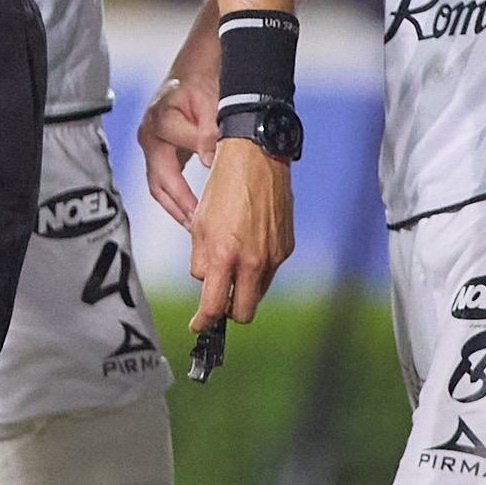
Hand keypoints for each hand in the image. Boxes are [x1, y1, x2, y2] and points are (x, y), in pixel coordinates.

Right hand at [138, 66, 217, 223]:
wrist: (198, 64)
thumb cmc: (204, 78)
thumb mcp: (211, 100)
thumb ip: (209, 130)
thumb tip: (209, 161)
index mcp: (159, 122)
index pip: (176, 161)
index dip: (194, 183)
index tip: (213, 204)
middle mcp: (149, 134)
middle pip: (158, 182)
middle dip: (179, 207)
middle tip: (199, 228)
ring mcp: (151, 142)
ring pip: (157, 184)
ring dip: (176, 207)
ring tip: (196, 227)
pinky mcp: (158, 148)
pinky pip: (162, 179)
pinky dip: (176, 197)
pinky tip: (192, 211)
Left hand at [187, 139, 294, 338]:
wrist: (257, 159)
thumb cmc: (223, 189)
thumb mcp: (199, 225)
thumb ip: (200, 261)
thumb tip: (206, 283)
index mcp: (225, 256)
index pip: (215, 307)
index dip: (204, 322)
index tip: (198, 325)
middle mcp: (253, 261)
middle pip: (243, 313)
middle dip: (229, 312)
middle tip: (218, 300)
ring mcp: (274, 256)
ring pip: (258, 292)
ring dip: (244, 289)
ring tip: (232, 263)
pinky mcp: (287, 247)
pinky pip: (270, 271)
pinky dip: (257, 269)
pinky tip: (249, 245)